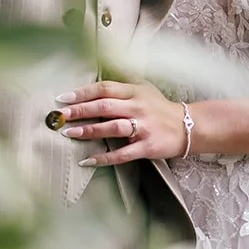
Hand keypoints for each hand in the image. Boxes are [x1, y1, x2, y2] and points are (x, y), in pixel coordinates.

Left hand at [52, 80, 188, 166]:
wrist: (188, 126)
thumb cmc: (160, 108)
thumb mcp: (144, 90)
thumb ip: (121, 90)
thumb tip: (92, 91)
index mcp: (134, 92)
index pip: (104, 89)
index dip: (82, 93)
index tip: (63, 98)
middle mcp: (137, 107)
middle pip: (104, 106)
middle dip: (79, 111)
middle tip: (60, 116)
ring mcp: (143, 127)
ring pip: (112, 127)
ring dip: (89, 130)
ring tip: (70, 133)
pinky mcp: (146, 146)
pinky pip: (122, 154)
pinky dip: (104, 158)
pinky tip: (87, 160)